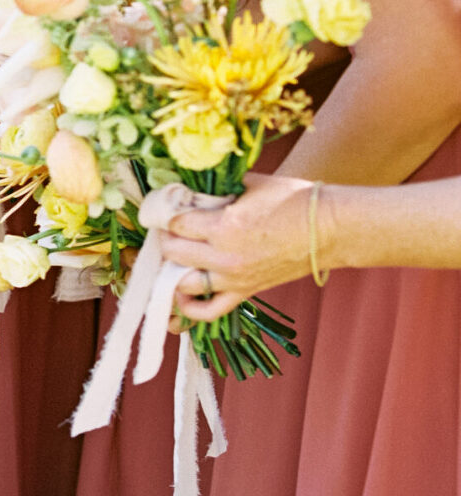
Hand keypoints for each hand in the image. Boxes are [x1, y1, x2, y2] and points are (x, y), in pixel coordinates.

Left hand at [167, 175, 315, 319]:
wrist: (330, 229)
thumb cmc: (295, 200)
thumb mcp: (252, 184)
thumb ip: (218, 187)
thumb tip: (191, 186)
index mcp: (225, 227)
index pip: (176, 223)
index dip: (165, 212)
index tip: (164, 206)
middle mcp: (225, 257)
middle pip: (173, 252)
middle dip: (166, 237)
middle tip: (168, 226)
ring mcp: (234, 279)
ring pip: (183, 283)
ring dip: (172, 268)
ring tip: (174, 253)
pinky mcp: (246, 292)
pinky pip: (209, 310)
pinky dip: (189, 307)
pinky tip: (180, 294)